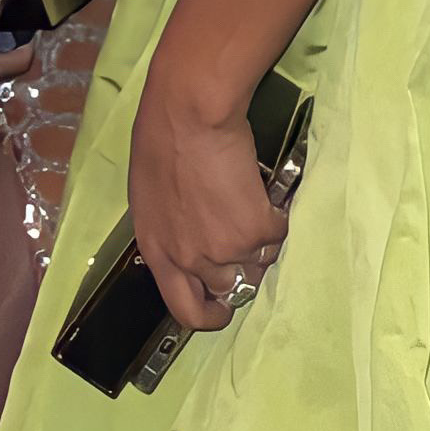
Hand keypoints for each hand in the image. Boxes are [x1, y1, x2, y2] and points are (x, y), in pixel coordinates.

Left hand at [127, 70, 287, 334]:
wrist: (188, 114)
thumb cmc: (160, 140)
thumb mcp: (150, 197)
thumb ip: (170, 229)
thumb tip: (190, 240)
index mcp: (158, 252)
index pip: (184, 310)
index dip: (208, 316)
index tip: (223, 309)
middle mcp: (191, 259)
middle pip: (228, 289)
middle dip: (240, 270)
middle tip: (247, 245)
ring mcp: (226, 247)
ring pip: (259, 263)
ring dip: (262, 242)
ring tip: (256, 210)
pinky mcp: (256, 228)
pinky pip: (279, 235)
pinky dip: (280, 218)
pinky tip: (270, 196)